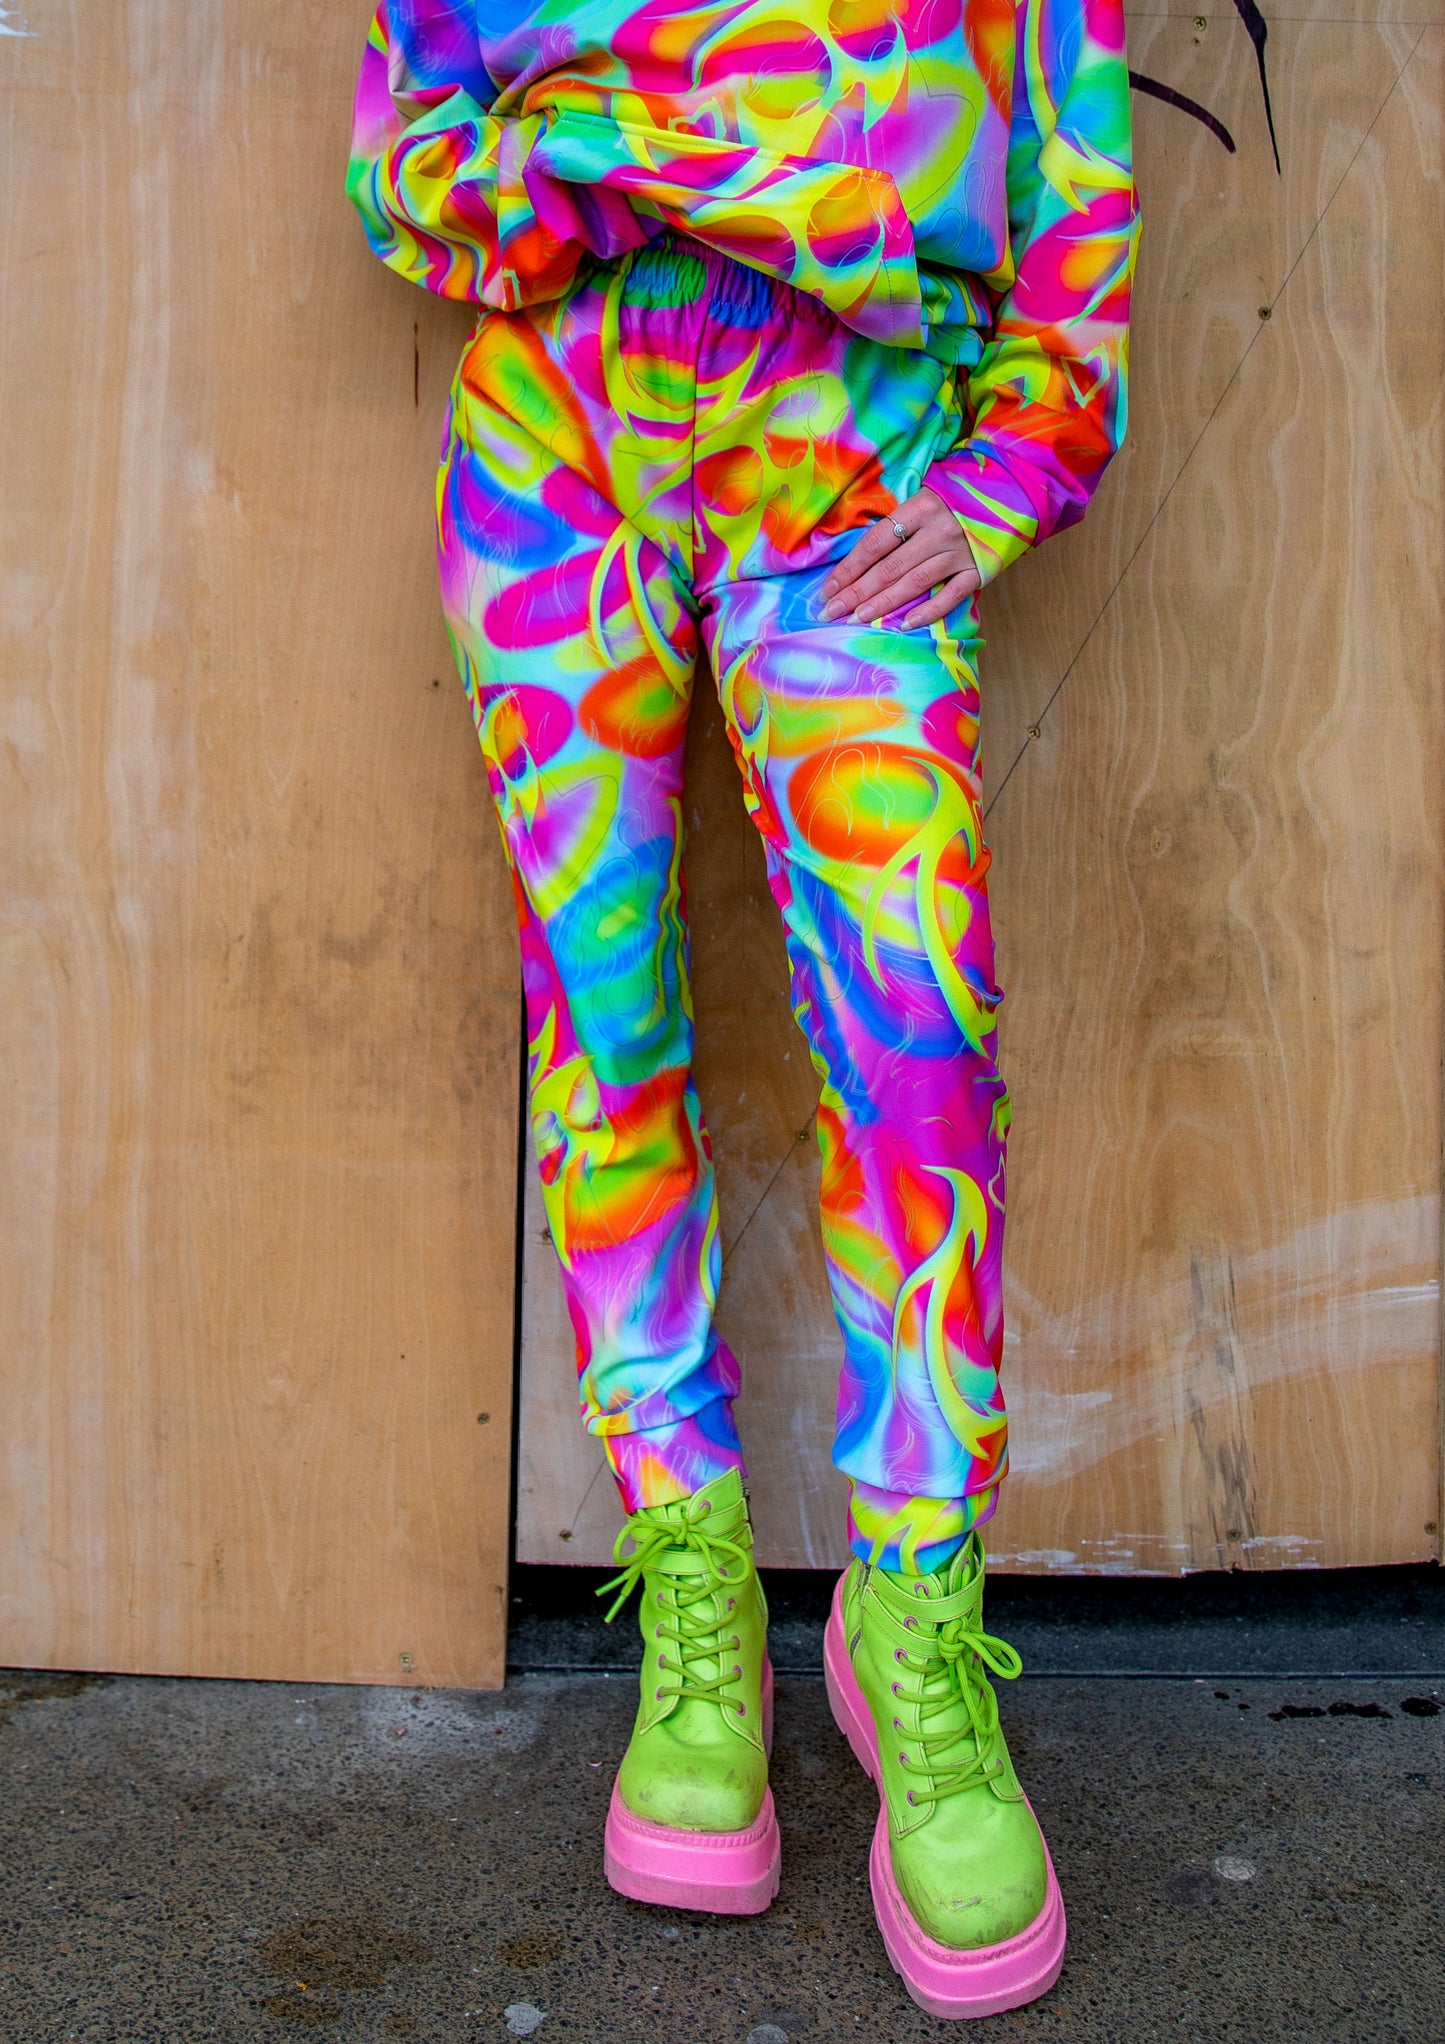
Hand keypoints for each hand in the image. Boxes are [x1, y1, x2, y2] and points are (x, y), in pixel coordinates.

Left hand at [821, 486, 979, 630]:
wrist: (1007, 494)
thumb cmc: (953, 501)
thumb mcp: (922, 500)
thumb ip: (896, 526)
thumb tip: (855, 563)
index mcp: (920, 507)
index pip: (875, 543)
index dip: (849, 569)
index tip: (828, 590)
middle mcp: (939, 530)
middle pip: (889, 567)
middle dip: (856, 593)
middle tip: (831, 613)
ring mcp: (960, 552)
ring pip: (914, 583)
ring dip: (883, 604)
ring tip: (857, 619)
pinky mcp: (978, 570)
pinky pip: (950, 596)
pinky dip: (928, 612)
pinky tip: (904, 625)